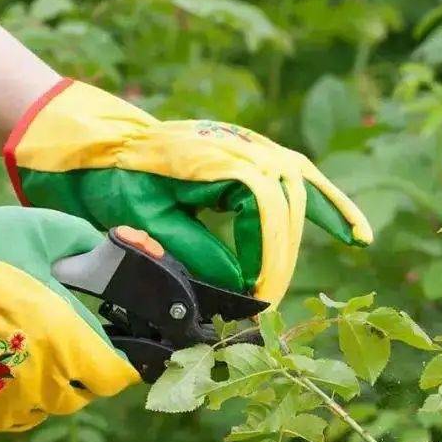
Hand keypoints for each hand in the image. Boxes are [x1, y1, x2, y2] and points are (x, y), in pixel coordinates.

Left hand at [3, 80, 372, 305]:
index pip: (264, 210)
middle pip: (286, 199)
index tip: (257, 297)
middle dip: (284, 252)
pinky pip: (291, 173)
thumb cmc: (103, 181)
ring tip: (357, 239)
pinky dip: (322, 197)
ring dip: (325, 212)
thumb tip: (241, 286)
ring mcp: (241, 144)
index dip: (268, 258)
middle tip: (270, 297)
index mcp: (212, 159)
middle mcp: (236, 144)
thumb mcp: (140, 223)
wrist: (84, 145)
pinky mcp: (240, 154)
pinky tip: (350, 227)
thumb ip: (194, 253)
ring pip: (297, 180)